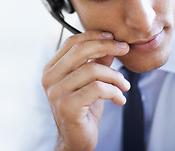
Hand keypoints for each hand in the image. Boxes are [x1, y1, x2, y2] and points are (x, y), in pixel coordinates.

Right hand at [42, 30, 129, 150]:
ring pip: (92, 70)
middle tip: (125, 49)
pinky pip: (97, 89)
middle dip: (107, 46)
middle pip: (81, 51)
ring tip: (125, 85)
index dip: (94, 36)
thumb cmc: (83, 109)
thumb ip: (97, 61)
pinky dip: (114, 91)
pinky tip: (120, 99)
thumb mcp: (90, 81)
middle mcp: (50, 79)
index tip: (113, 37)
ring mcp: (56, 93)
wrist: (76, 139)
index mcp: (52, 69)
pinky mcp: (67, 107)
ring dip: (115, 76)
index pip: (71, 43)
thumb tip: (111, 42)